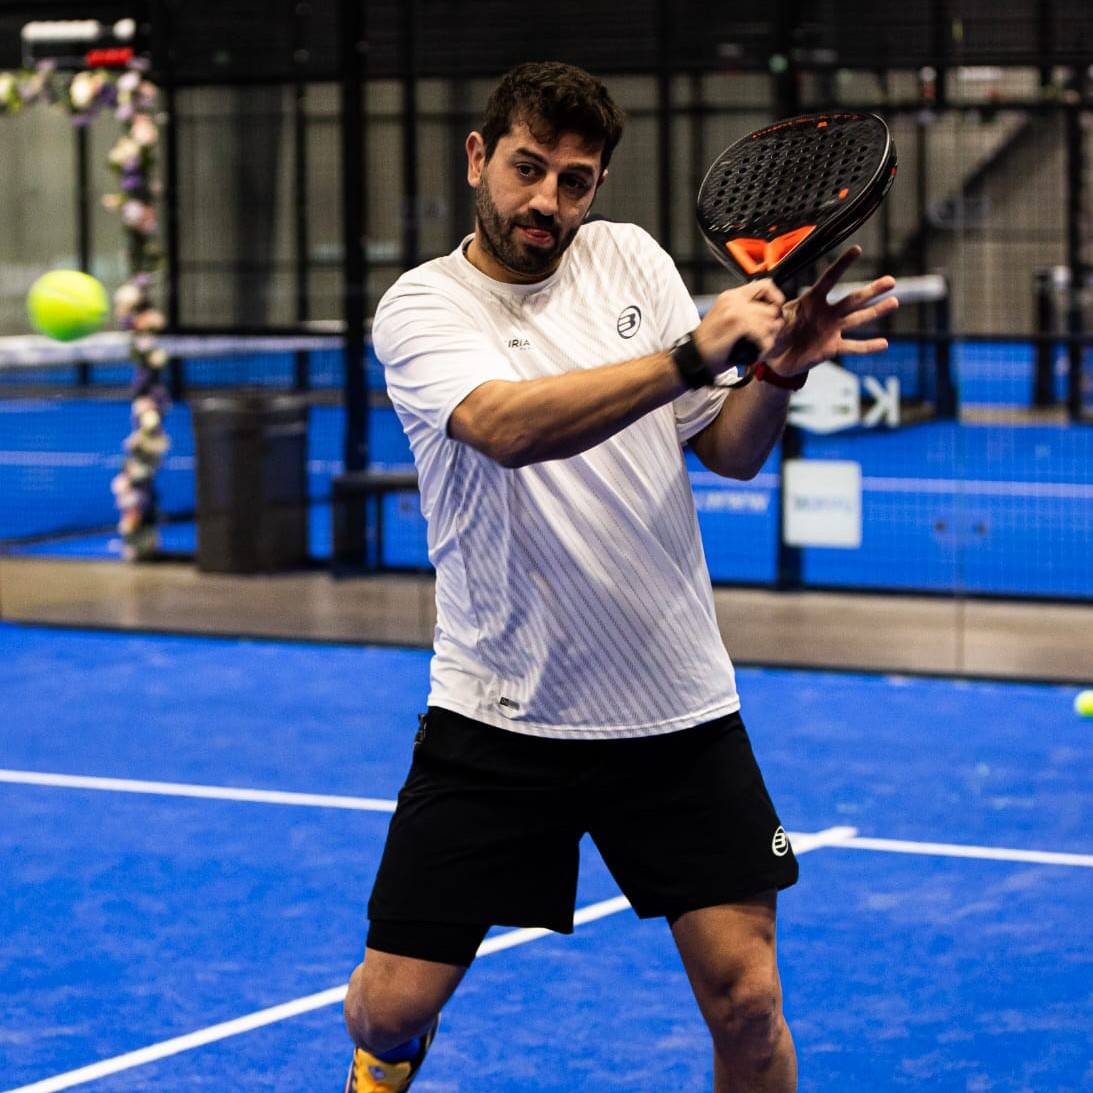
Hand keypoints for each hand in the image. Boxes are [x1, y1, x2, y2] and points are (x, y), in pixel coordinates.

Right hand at [694, 278, 785, 374]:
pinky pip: (763, 334)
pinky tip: (755, 351)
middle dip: (773, 325)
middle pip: (771, 308)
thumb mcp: (725, 316)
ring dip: (768, 338)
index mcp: (732, 296)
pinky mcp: (738, 325)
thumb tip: (772, 310)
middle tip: (766, 336)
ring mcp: (736, 311)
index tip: (776, 309)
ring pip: (770, 323)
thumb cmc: (711, 342)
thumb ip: (746, 309)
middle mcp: (734, 300)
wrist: (695, 356)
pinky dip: (763, 346)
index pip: (766, 284)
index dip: (776, 297)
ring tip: (759, 346)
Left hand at [766, 246, 898, 379]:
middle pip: (852, 299)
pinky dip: (868, 346)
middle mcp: (827, 312)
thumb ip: (775, 311)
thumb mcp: (772, 318)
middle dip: (872, 290)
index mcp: (812, 300)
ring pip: (858, 319)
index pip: (829, 279)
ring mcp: (832, 329)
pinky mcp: (833, 348)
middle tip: (891, 281)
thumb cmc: (775, 332)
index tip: (857, 249)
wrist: (777, 357)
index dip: (842, 265)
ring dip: (876, 311)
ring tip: (894, 302)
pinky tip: (884, 344)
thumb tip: (772, 305)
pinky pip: (853, 347)